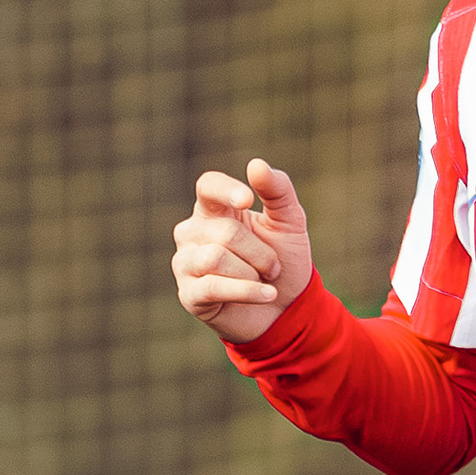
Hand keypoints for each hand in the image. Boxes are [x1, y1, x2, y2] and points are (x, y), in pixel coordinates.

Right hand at [169, 158, 315, 342]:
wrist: (286, 309)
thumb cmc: (283, 260)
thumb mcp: (289, 222)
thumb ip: (278, 190)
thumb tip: (255, 165)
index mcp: (213, 209)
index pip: (208, 186)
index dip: (225, 190)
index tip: (247, 199)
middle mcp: (192, 232)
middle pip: (225, 232)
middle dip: (261, 253)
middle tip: (274, 267)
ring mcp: (186, 263)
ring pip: (217, 257)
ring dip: (253, 272)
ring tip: (265, 281)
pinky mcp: (188, 295)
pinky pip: (214, 286)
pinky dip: (248, 291)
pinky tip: (267, 295)